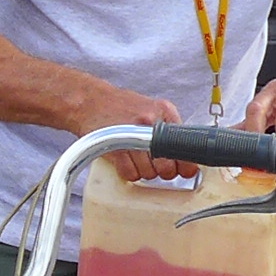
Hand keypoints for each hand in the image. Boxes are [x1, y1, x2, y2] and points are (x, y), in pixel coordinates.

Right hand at [76, 86, 191, 182]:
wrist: (89, 101)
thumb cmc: (120, 107)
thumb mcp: (152, 109)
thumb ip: (169, 128)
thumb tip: (186, 157)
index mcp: (164, 111)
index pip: (184, 146)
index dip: (186, 165)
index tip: (185, 171)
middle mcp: (150, 121)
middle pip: (167, 166)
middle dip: (164, 172)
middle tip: (156, 166)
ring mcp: (132, 135)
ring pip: (149, 173)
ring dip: (144, 173)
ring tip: (136, 159)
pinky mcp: (115, 148)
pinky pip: (130, 174)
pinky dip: (129, 174)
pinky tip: (126, 162)